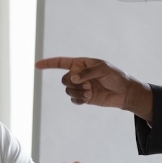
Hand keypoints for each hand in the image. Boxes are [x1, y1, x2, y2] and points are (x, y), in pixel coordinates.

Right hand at [35, 57, 152, 120]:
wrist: (124, 92)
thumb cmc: (116, 76)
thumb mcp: (103, 70)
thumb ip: (87, 72)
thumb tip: (72, 77)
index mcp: (81, 64)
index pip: (61, 62)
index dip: (48, 63)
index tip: (37, 65)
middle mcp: (79, 74)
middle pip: (64, 79)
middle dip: (73, 83)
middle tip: (88, 85)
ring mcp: (81, 86)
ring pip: (68, 90)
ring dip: (78, 92)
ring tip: (90, 92)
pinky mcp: (84, 97)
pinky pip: (74, 99)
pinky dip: (79, 100)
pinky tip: (88, 98)